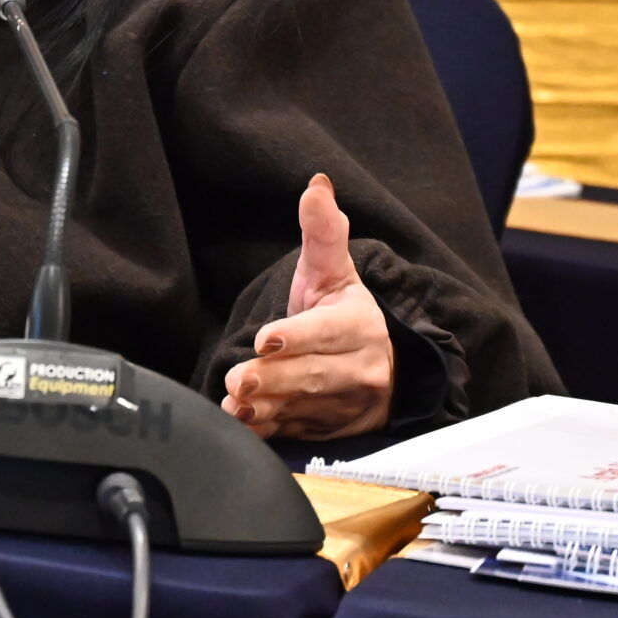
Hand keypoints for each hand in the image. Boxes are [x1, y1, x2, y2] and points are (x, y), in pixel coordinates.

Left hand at [222, 174, 395, 439]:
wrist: (381, 367)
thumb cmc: (343, 313)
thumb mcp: (334, 272)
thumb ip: (323, 232)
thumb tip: (317, 186)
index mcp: (360, 325)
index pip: (328, 331)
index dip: (297, 336)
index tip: (266, 339)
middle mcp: (361, 368)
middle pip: (313, 374)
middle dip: (275, 377)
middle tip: (239, 377)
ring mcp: (347, 404)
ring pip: (305, 407)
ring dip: (268, 407)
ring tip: (235, 402)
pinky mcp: (331, 431)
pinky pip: (298, 432)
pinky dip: (269, 429)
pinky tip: (244, 423)